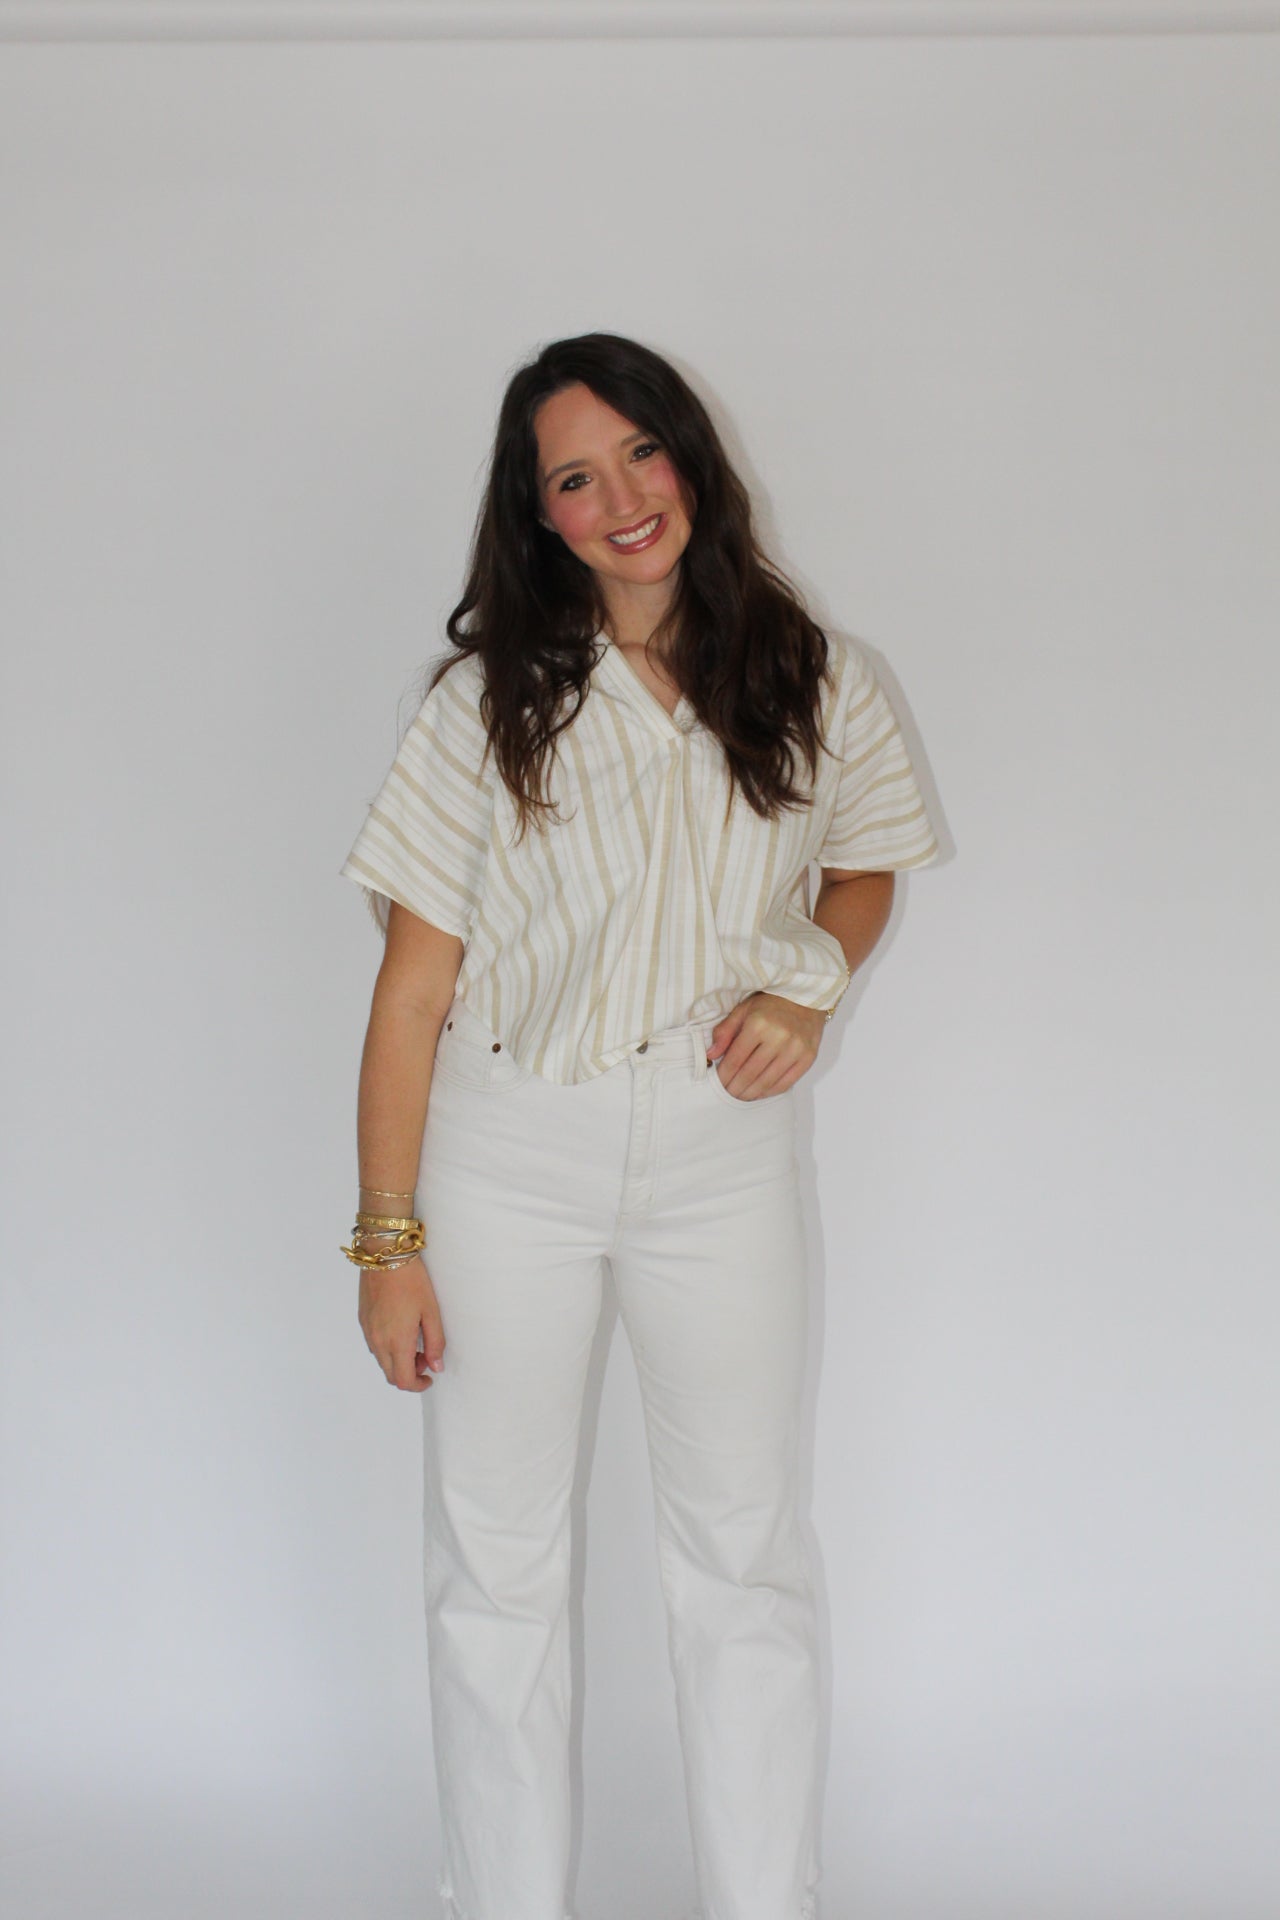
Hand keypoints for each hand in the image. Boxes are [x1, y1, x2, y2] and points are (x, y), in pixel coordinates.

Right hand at [357, 1255, 446, 1391]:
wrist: (384, 1256)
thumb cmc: (412, 1282)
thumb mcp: (431, 1311)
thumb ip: (435, 1342)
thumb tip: (436, 1367)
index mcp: (397, 1342)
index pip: (403, 1380)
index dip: (418, 1385)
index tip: (430, 1376)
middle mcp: (378, 1342)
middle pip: (391, 1375)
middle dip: (409, 1373)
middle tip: (426, 1356)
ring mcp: (368, 1332)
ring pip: (382, 1361)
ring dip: (398, 1361)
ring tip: (415, 1340)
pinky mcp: (363, 1321)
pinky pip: (374, 1346)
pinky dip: (388, 1349)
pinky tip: (400, 1330)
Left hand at [705, 991, 826, 1100]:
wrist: (806, 997)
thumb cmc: (771, 1003)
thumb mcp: (743, 1009)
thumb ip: (725, 1031)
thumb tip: (711, 1054)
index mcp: (758, 1024)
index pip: (736, 1059)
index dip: (724, 1075)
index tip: (718, 1083)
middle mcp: (778, 1037)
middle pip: (750, 1073)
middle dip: (735, 1087)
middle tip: (727, 1094)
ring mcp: (795, 1049)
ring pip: (767, 1081)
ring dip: (751, 1093)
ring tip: (741, 1096)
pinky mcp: (808, 1057)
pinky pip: (786, 1082)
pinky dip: (770, 1092)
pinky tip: (759, 1093)